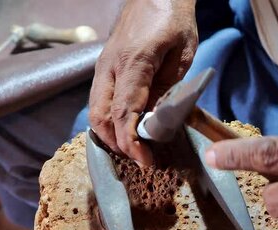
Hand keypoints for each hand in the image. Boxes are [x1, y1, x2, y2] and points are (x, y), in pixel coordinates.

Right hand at [89, 0, 197, 165]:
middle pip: (100, 118)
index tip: (145, 161)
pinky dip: (107, 121)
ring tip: (133, 148)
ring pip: (94, 111)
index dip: (132, 143)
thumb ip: (167, 89)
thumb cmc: (174, 19)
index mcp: (133, 63)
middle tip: (140, 158)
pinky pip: (98, 101)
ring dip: (110, 135)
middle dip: (117, 144)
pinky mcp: (102, 68)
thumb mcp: (183, 54)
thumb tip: (155, 122)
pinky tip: (124, 129)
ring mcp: (102, 67)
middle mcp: (109, 67)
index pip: (123, 113)